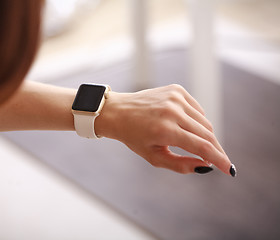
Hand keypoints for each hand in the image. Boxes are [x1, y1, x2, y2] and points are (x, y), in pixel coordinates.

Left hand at [96, 84, 233, 175]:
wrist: (118, 112)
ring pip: (205, 122)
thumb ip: (180, 164)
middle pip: (207, 134)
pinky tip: (184, 125)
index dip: (219, 160)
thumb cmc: (133, 137)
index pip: (202, 147)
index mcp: (165, 130)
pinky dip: (197, 121)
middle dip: (215, 150)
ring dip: (205, 135)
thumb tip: (205, 166)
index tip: (230, 170)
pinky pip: (197, 109)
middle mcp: (172, 111)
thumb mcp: (154, 157)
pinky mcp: (177, 90)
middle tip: (218, 161)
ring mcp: (175, 97)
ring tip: (191, 142)